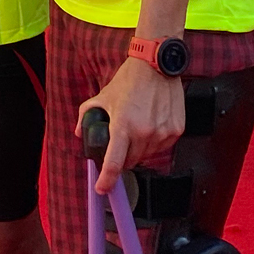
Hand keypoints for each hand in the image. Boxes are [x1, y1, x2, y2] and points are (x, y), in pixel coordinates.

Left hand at [76, 58, 184, 192]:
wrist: (157, 65)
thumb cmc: (129, 79)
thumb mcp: (103, 96)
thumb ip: (86, 114)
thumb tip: (78, 131)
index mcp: (122, 126)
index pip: (114, 163)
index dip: (107, 180)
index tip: (102, 188)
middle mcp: (144, 133)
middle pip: (131, 161)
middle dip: (124, 157)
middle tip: (121, 141)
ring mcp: (162, 133)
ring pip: (147, 155)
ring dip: (140, 148)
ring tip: (138, 125)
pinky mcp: (176, 131)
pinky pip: (162, 146)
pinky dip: (154, 141)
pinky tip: (151, 123)